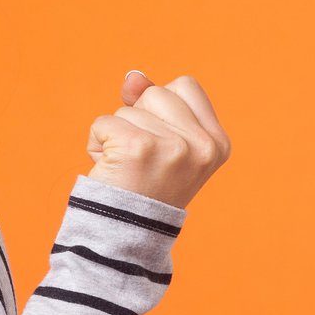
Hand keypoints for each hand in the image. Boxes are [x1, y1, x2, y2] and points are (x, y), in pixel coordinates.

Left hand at [85, 70, 230, 209]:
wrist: (125, 237)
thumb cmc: (144, 189)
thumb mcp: (161, 143)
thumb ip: (151, 105)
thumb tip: (133, 77)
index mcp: (218, 143)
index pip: (184, 85)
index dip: (160, 108)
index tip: (160, 146)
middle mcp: (202, 145)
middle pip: (155, 92)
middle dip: (138, 119)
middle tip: (142, 162)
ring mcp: (173, 147)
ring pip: (127, 108)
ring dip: (116, 134)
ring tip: (126, 169)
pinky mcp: (139, 148)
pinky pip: (104, 122)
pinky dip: (96, 142)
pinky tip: (110, 170)